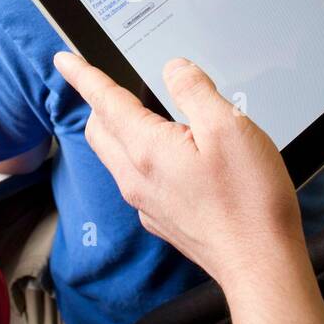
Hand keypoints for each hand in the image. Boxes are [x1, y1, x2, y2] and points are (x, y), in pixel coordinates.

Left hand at [53, 53, 305, 287]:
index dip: (83, 75)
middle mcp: (137, 179)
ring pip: (115, 156)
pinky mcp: (162, 220)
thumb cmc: (249, 200)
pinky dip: (140, 156)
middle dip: (99, 102)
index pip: (104, 102)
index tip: (64, 60)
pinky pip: (136, 179)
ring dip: (119, 129)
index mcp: (147, 150)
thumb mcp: (230, 127)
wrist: (259, 264)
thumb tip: (174, 69)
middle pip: (100, 130)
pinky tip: (171, 155)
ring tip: (146, 115)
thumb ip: (195, 90)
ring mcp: (147, 204)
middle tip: (111, 83)